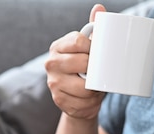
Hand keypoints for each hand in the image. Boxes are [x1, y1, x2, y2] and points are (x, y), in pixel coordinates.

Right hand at [45, 4, 106, 119]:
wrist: (77, 96)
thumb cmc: (85, 68)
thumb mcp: (89, 48)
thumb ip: (94, 29)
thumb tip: (98, 8)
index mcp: (57, 47)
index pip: (77, 41)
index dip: (92, 47)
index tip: (100, 53)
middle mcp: (51, 64)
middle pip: (81, 63)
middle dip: (96, 69)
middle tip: (102, 72)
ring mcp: (53, 83)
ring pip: (82, 86)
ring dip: (95, 89)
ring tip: (97, 87)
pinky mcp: (58, 100)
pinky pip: (80, 102)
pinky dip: (90, 103)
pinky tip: (91, 99)